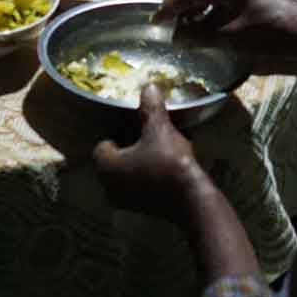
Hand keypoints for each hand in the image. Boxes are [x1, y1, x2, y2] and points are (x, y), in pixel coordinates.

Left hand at [92, 85, 210, 218]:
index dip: (119, 132)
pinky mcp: (143, 209)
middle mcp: (109, 186)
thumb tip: (148, 86)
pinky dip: (151, 174)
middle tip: (150, 136)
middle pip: (115, 158)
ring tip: (162, 148)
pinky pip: (141, 184)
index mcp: (105, 166)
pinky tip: (170, 165)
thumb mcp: (159, 129)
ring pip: (129, 172)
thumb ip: (151, 108)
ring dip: (142, 161)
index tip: (137, 127)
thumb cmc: (169, 162)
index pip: (103, 144)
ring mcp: (126, 201)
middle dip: (131, 146)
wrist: (193, 200)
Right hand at [160, 0, 296, 66]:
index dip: (170, 6)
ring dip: (194, 5)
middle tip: (165, 18)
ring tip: (181, 24)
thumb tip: (176, 39)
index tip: (155, 20)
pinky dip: (209, 8)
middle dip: (180, 0)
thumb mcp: (232, 37)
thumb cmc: (272, 34)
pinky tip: (203, 24)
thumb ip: (201, 36)